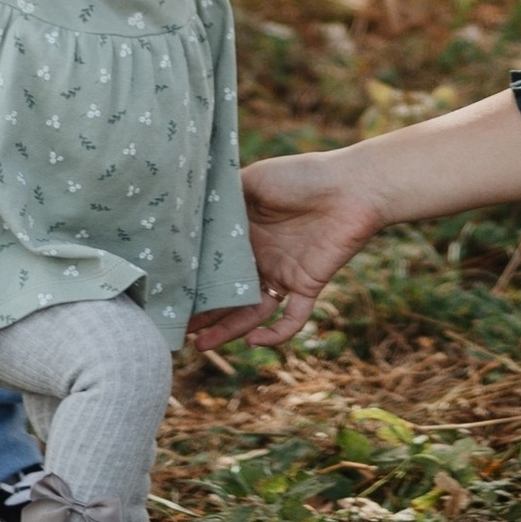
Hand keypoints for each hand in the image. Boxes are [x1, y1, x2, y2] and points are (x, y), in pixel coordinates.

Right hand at [187, 147, 390, 353]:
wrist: (353, 185)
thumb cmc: (303, 176)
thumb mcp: (253, 180)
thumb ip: (222, 199)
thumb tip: (189, 213)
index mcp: (244, 233)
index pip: (213, 263)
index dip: (193, 280)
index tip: (168, 293)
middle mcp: (261, 257)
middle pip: (228, 292)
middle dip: (203, 313)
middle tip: (176, 328)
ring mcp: (283, 273)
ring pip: (252, 312)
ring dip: (228, 330)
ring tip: (201, 345)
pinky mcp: (307, 285)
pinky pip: (292, 318)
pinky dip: (276, 334)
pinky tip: (255, 342)